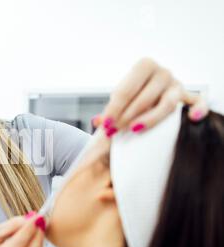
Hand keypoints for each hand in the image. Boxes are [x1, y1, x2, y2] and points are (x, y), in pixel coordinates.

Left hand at [93, 58, 208, 135]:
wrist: (148, 94)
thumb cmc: (132, 97)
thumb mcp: (119, 100)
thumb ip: (109, 110)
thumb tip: (97, 122)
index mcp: (144, 65)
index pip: (126, 90)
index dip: (114, 109)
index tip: (105, 125)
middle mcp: (164, 72)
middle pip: (145, 97)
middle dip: (127, 116)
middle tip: (115, 132)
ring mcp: (178, 85)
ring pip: (167, 104)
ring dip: (149, 119)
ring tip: (134, 130)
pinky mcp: (189, 98)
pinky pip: (198, 103)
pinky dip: (198, 109)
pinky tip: (192, 119)